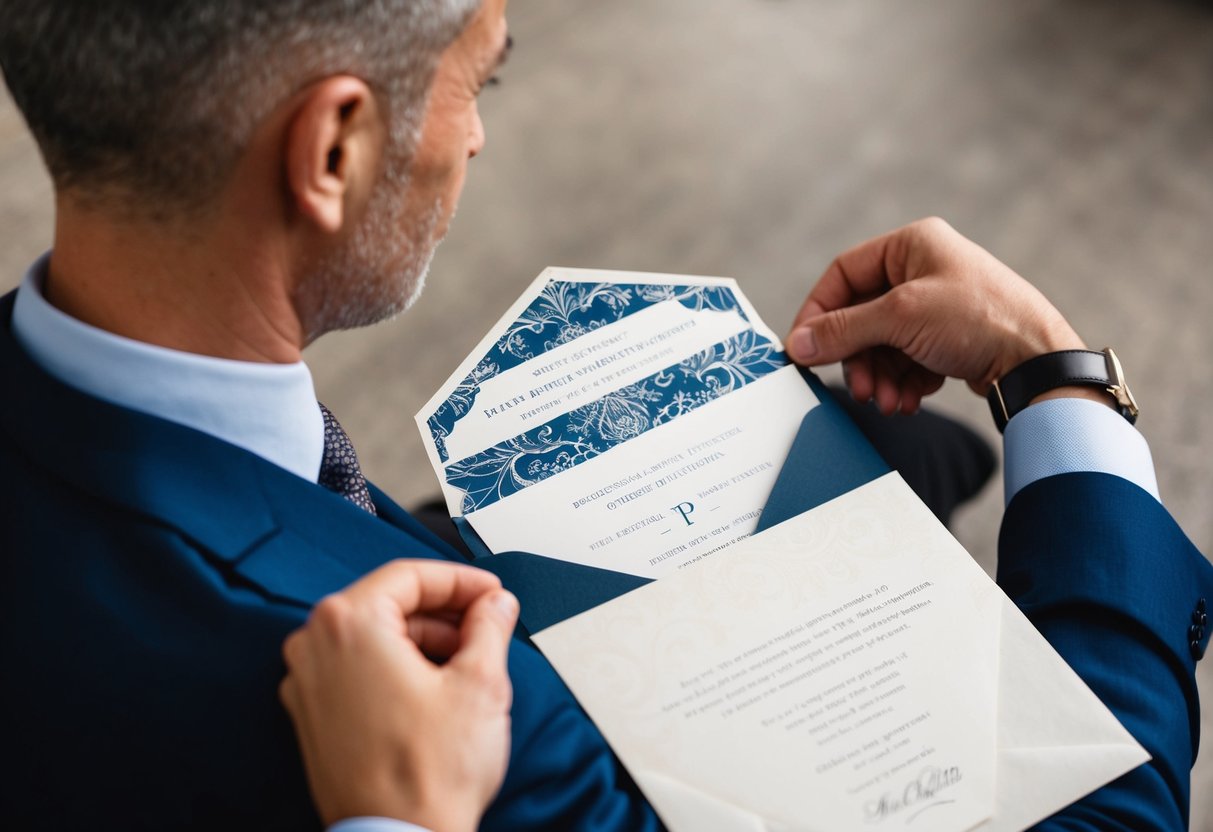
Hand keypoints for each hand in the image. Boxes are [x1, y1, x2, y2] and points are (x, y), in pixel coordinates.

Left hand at [280, 560, 518, 831]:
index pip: (410, 575)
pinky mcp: (311, 717)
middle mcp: (313, 647)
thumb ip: (490, 627)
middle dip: (442, 611)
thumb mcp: (479, 683)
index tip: (489, 592)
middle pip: (387, 604)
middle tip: (486, 623)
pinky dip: (395, 666)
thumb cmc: (425, 775)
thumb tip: (494, 605)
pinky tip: (434, 688)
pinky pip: (356, 669)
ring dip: (421, 639)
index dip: (460, 580)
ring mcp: (306, 684)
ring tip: (467, 661)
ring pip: (372, 637)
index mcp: (348, 624)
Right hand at [785, 217, 1086, 414]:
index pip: (844, 273)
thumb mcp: (901, 318)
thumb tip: (798, 343)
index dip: (819, 312)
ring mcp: (937, 306)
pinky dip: (902, 382)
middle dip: (858, 358)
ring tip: (888, 401)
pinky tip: (909, 400)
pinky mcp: (949, 338)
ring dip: (879, 377)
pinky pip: (907, 360)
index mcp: (911, 245)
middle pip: (862, 316)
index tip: (804, 348)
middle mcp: (923, 270)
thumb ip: (844, 330)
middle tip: (858, 388)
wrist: (1039, 361)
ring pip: (883, 344)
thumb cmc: (980, 320)